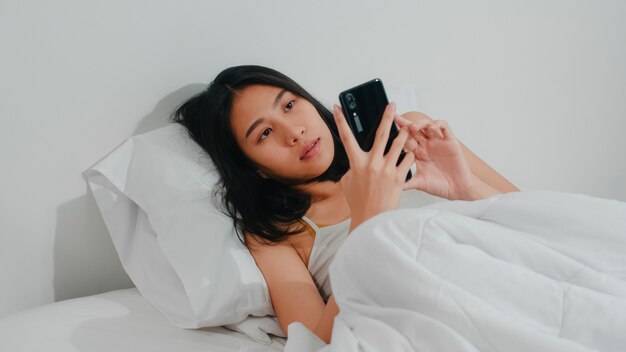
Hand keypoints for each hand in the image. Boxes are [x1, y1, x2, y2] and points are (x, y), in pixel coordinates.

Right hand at [333, 102, 414, 231]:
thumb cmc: (359, 202)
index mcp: (357, 163)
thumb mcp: (348, 182)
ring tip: (407, 129)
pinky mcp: (399, 178)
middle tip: (392, 105)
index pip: (346, 137)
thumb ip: (354, 167)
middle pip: (380, 134)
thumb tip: (358, 159)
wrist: (371, 219)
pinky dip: (410, 156)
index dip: (340, 120)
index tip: (337, 107)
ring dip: (403, 135)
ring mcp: (387, 170)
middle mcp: (372, 164)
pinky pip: (408, 160)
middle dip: (387, 116)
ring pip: (399, 145)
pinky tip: (410, 156)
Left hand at [394, 114, 489, 199]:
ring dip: (420, 123)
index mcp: (417, 153)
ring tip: (413, 127)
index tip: (387, 129)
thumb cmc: (439, 186)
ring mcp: (438, 142)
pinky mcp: (450, 142)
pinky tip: (432, 126)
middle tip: (396, 119)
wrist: (457, 190)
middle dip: (405, 123)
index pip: (405, 140)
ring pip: (427, 125)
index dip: (398, 134)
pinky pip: (444, 127)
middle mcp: (427, 146)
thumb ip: (406, 182)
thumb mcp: (420, 183)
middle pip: (414, 130)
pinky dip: (438, 124)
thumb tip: (390, 187)